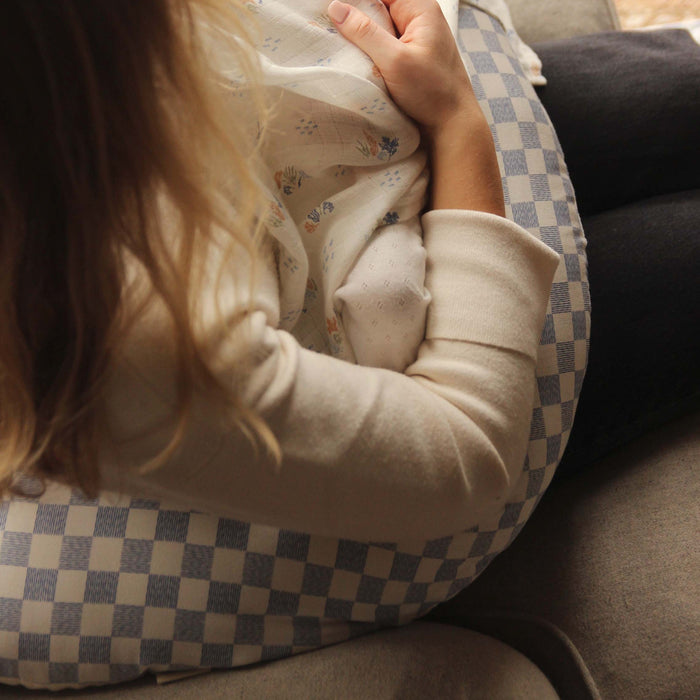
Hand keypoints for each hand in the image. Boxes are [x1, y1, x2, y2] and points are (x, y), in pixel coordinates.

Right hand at [327, 0, 479, 136]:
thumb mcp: (395, 60)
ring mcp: (416, 39)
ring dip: (362, 36)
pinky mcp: (412, 58)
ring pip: (381, 27)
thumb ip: (365, 33)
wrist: (453, 125)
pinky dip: (372, 51)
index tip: (332, 9)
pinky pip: (386, 46)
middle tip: (331, 27)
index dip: (357, 1)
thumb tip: (336, 7)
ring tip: (339, 42)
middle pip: (380, 7)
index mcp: (420, 9)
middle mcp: (420, 19)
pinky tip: (357, 58)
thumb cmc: (431, 92)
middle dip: (357, 16)